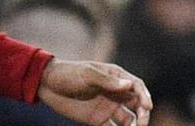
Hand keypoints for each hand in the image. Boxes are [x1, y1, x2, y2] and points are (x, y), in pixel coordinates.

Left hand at [37, 58, 151, 124]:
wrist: (47, 86)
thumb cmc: (68, 74)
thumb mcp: (88, 75)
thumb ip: (107, 82)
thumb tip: (130, 85)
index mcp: (115, 77)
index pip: (136, 86)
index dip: (144, 96)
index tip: (147, 107)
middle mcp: (115, 92)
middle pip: (136, 104)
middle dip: (143, 113)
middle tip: (142, 123)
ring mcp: (107, 107)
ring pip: (128, 119)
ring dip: (134, 125)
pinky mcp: (98, 120)